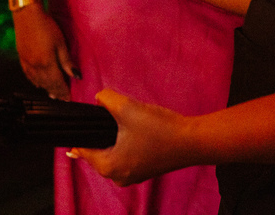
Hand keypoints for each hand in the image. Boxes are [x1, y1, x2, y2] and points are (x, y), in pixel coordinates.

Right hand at [13, 3, 77, 99]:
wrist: (26, 14)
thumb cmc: (46, 26)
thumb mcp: (60, 43)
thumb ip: (67, 62)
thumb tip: (76, 76)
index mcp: (46, 63)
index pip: (57, 83)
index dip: (63, 92)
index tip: (68, 98)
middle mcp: (35, 66)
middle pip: (47, 84)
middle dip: (55, 92)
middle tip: (62, 98)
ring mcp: (26, 62)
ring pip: (37, 82)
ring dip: (46, 88)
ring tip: (52, 93)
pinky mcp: (21, 57)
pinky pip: (28, 75)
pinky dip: (35, 82)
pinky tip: (38, 83)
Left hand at [68, 88, 189, 185]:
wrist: (192, 140)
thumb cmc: (159, 129)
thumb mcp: (126, 107)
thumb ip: (105, 98)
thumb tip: (98, 98)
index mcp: (108, 167)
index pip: (82, 149)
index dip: (82, 131)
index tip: (83, 119)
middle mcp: (117, 177)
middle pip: (97, 149)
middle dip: (101, 130)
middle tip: (111, 114)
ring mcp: (132, 176)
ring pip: (112, 150)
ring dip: (114, 134)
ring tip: (126, 118)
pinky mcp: (144, 170)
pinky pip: (125, 154)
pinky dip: (125, 141)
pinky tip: (134, 127)